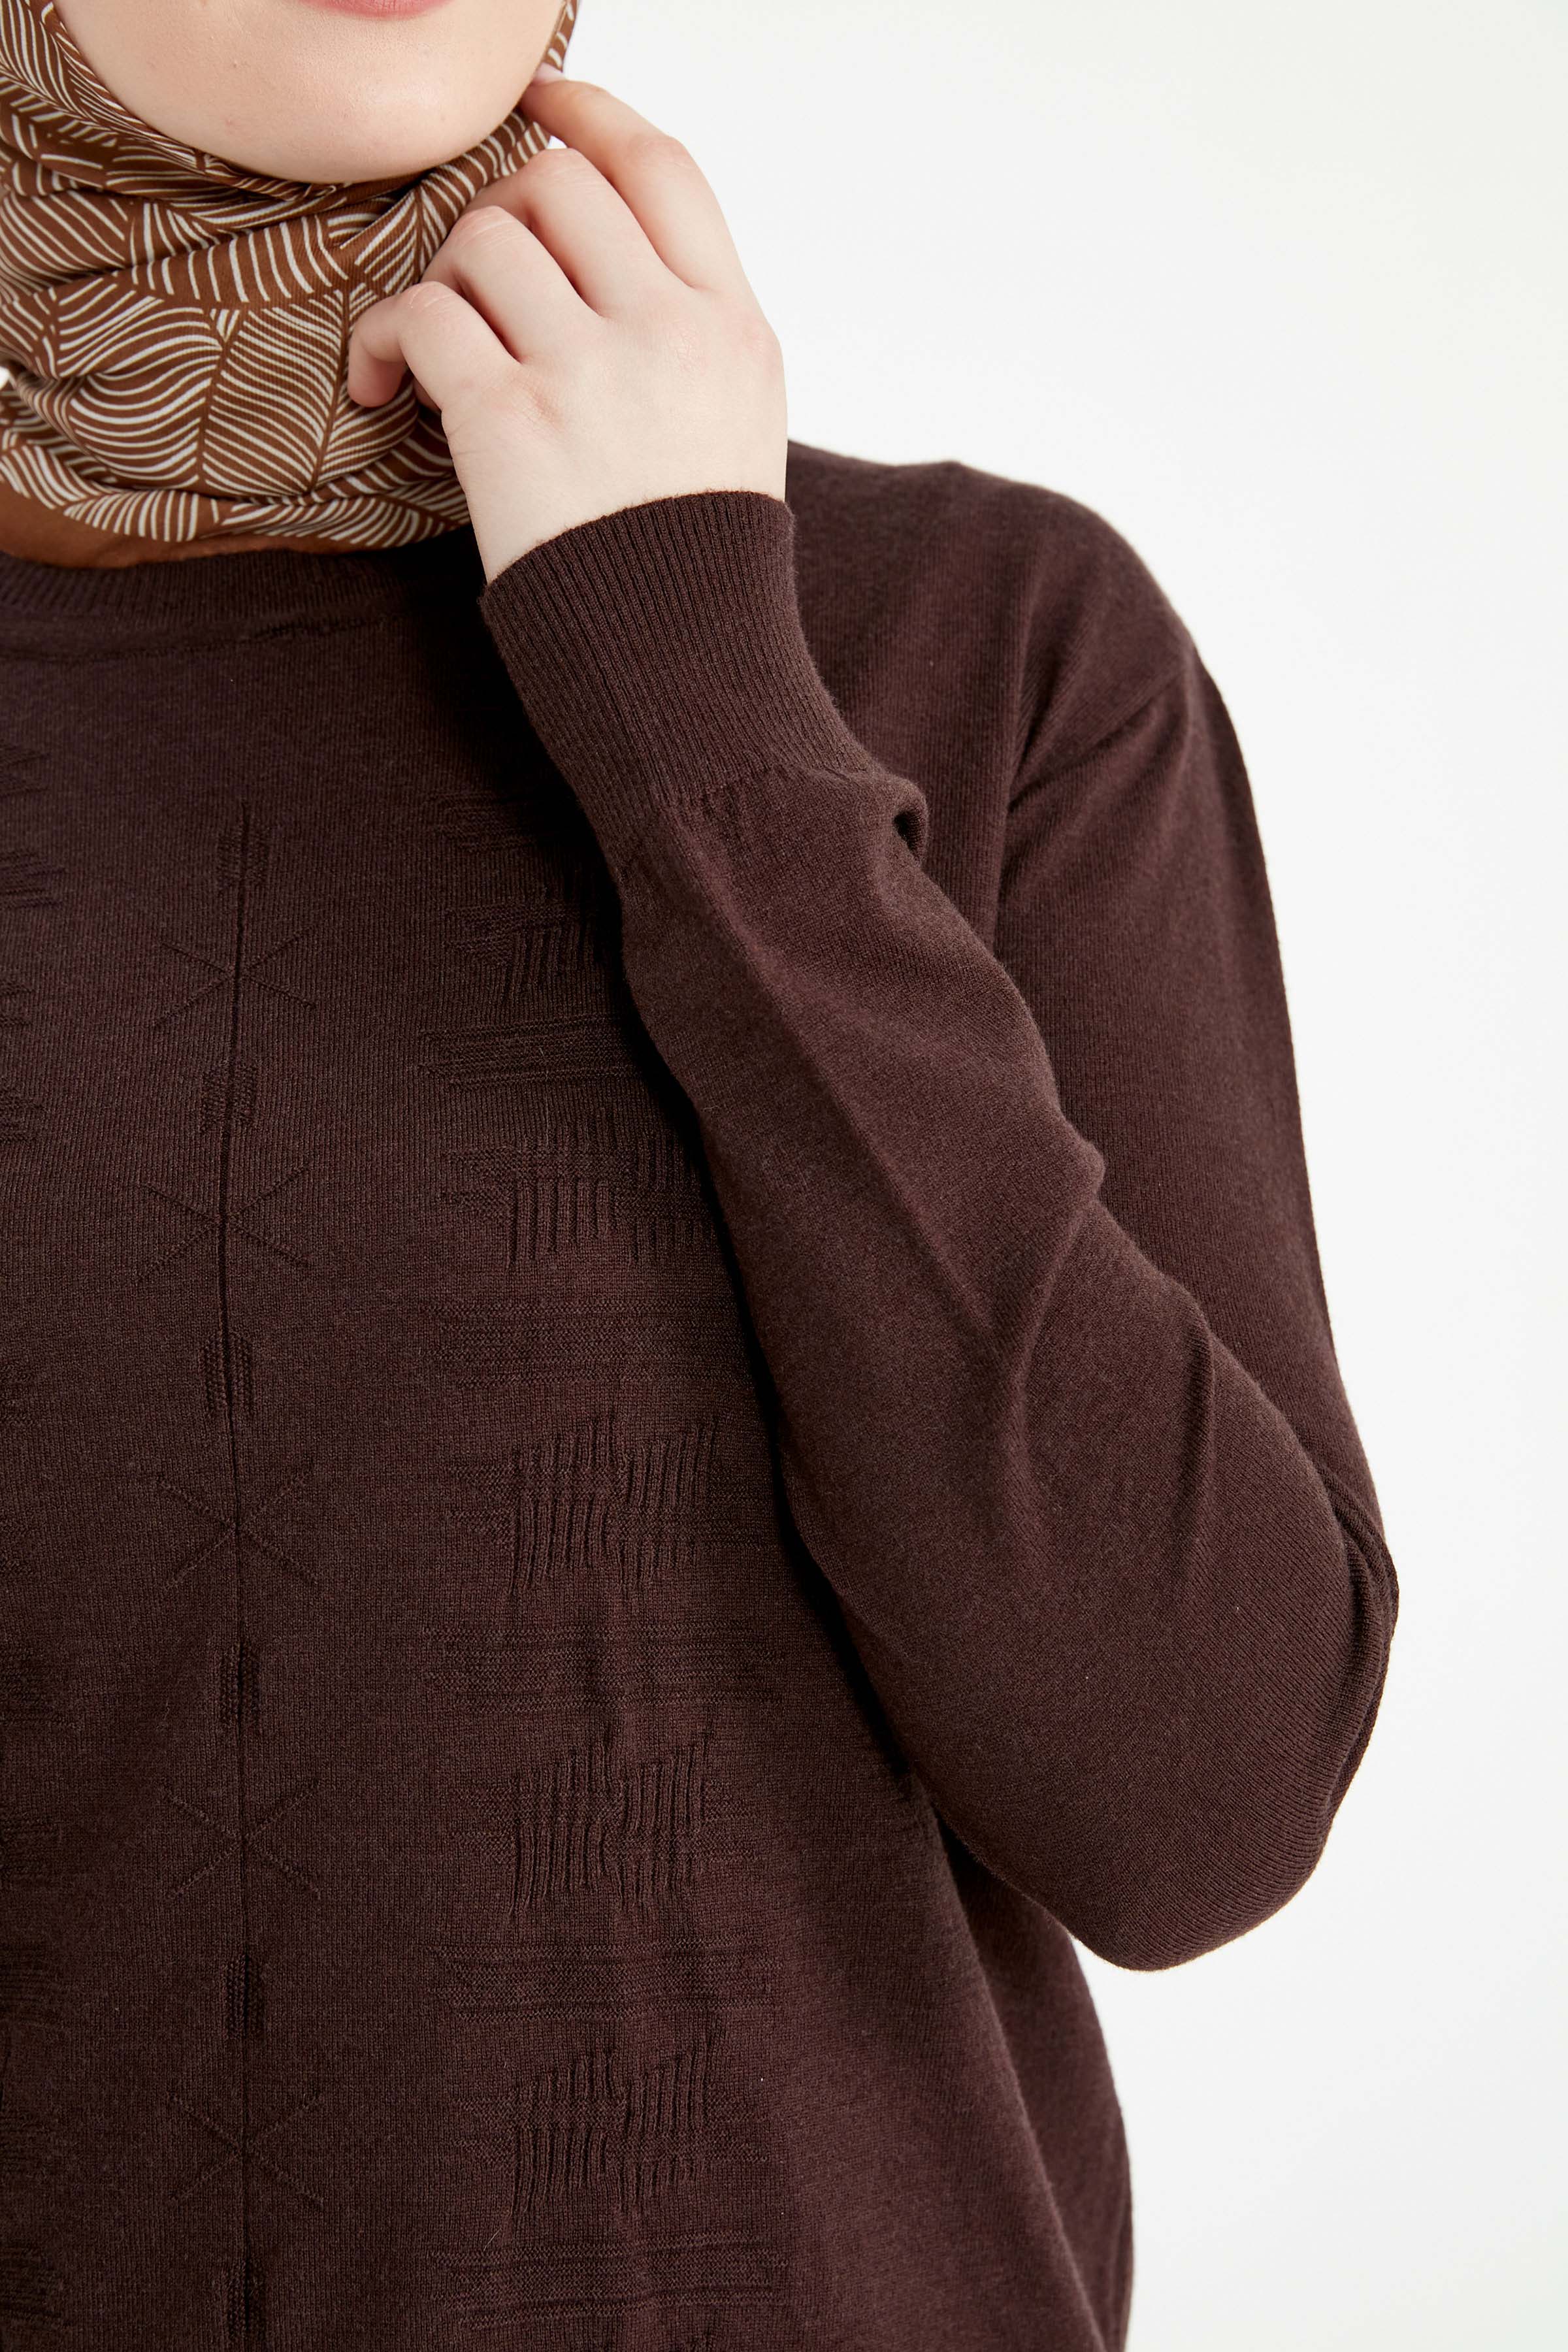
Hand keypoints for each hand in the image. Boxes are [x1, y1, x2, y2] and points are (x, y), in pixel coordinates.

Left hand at [345, 70, 788, 585]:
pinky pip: (424, 315)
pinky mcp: (513, 421)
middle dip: (499, 214)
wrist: (683, 676)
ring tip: (438, 351)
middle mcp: (669, 330)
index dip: (587, 112)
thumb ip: (687, 330)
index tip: (537, 105)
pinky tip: (384, 387)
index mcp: (733, 326)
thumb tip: (608, 247)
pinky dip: (385, 340)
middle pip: (557, 182)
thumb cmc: (691, 568)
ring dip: (441, 279)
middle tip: (479, 287)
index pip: (660, 166)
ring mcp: (592, 371)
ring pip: (483, 236)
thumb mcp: (736, 427)